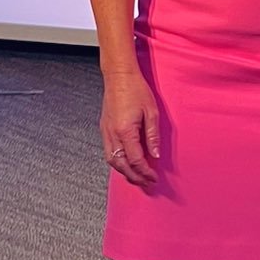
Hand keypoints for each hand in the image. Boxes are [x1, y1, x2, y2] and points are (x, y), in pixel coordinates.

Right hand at [100, 68, 158, 184]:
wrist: (119, 76)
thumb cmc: (136, 90)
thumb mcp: (152, 112)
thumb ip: (153, 136)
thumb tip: (155, 155)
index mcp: (125, 131)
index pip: (136, 160)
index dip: (146, 172)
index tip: (154, 177)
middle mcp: (112, 134)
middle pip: (121, 165)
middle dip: (134, 177)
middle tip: (147, 183)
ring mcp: (106, 132)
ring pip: (112, 161)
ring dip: (124, 172)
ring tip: (137, 177)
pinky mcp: (104, 129)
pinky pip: (109, 152)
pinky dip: (117, 162)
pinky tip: (126, 164)